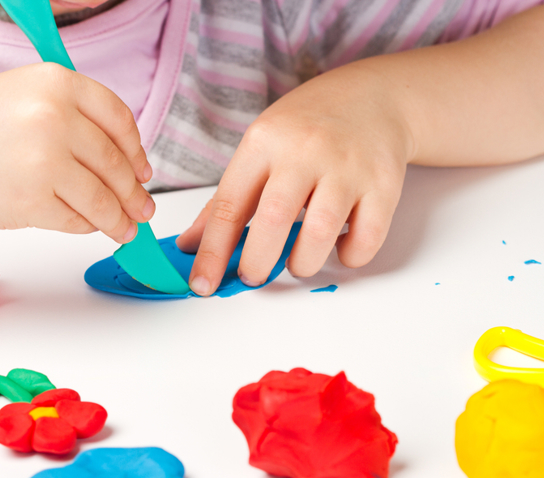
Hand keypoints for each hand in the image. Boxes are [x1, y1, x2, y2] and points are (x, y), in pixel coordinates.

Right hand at [0, 63, 153, 242]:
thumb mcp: (20, 98)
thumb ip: (69, 120)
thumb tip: (119, 163)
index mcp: (56, 82)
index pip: (119, 120)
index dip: (136, 152)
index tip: (143, 171)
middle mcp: (55, 117)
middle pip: (115, 164)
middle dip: (134, 193)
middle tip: (142, 209)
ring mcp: (44, 161)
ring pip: (102, 199)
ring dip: (119, 219)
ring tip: (127, 228)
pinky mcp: (30, 202)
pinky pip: (76, 220)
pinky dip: (87, 227)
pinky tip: (90, 228)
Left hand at [176, 62, 413, 295]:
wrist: (375, 96)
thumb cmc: (306, 128)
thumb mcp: (259, 148)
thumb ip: (226, 199)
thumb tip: (192, 246)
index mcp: (264, 142)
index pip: (228, 204)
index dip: (211, 251)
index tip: (201, 283)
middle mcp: (305, 150)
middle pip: (274, 220)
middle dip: (256, 262)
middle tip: (252, 275)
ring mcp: (348, 166)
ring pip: (320, 234)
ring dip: (302, 263)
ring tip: (297, 262)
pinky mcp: (384, 183)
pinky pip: (365, 237)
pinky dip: (349, 256)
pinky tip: (338, 246)